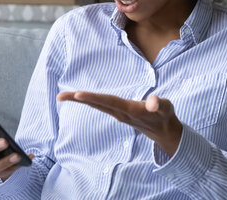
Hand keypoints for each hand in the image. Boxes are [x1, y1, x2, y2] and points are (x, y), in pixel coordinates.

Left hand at [57, 92, 182, 156]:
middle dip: (79, 99)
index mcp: (130, 109)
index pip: (109, 102)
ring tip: (63, 96)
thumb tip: (153, 102)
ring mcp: (119, 114)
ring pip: (97, 105)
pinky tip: (79, 97)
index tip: (78, 95)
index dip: (94, 98)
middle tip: (60, 96)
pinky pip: (101, 105)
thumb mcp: (166, 108)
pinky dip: (90, 100)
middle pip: (98, 104)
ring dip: (81, 100)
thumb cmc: (164, 115)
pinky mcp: (120, 113)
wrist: (164, 131)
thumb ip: (159, 104)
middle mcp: (121, 112)